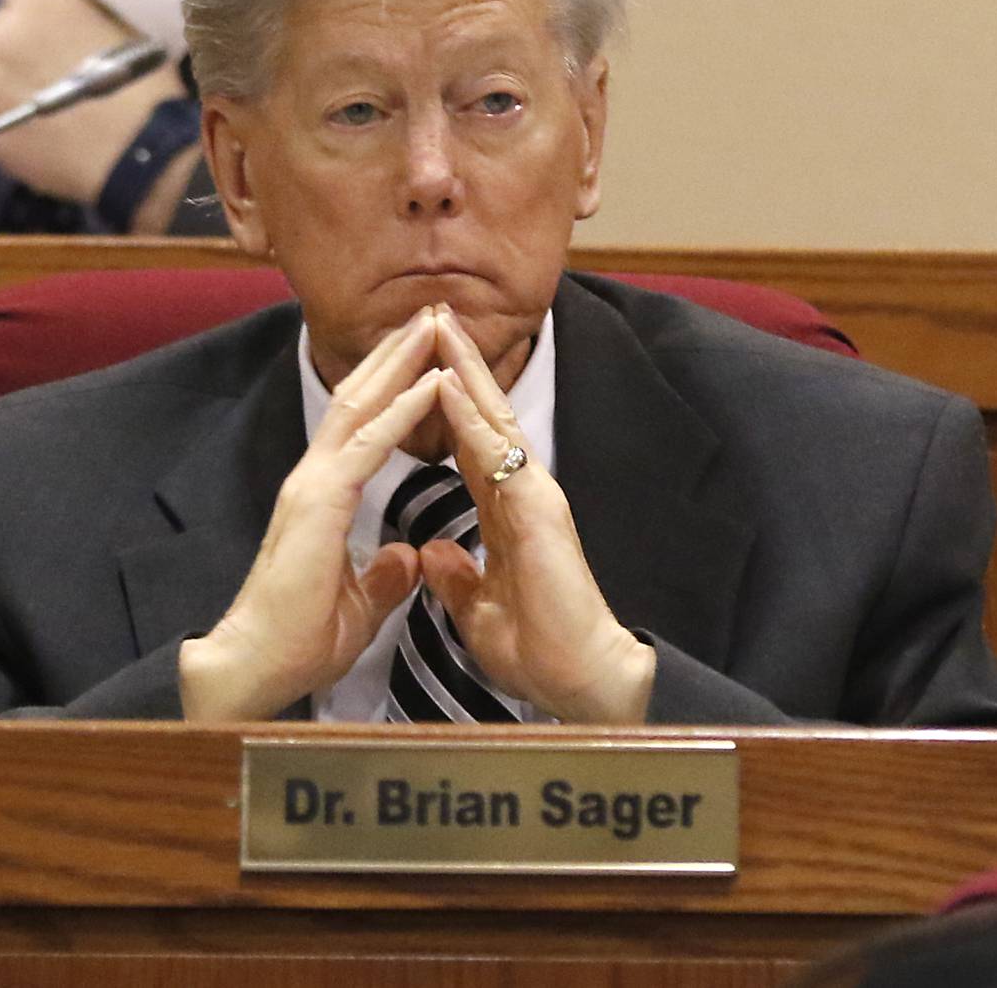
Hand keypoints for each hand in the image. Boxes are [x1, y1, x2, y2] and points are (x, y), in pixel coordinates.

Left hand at [0, 0, 193, 222]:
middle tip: (61, 73)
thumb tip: (69, 10)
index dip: (42, 7)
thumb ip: (84, 10)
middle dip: (26, 45)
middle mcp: (3, 30)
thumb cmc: (146, 87)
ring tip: (48, 112)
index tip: (61, 28)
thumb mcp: (125, 26)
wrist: (142, 154)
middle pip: (2, 27)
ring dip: (11, 82)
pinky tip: (14, 128)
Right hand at [180, 309, 442, 720]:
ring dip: (400, 362)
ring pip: (360, 405)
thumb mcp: (360, 604)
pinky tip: (434, 382)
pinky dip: (404, 410)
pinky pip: (368, 444)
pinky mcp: (319, 502)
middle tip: (431, 314)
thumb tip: (408, 557)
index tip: (425, 353)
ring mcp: (312, 485)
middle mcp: (313, 479)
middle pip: (359, 399)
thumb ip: (383, 575)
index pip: (362, 425)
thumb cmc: (298, 642)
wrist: (255, 669)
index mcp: (323, 496)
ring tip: (433, 323)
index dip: (393, 386)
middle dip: (396, 354)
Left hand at [421, 306, 656, 723]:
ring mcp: (533, 494)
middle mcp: (520, 491)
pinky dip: (468, 414)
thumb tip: (432, 554)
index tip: (417, 366)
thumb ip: (457, 577)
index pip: (466, 443)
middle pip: (481, 414)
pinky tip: (445, 381)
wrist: (579, 681)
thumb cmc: (537, 649)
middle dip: (455, 363)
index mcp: (503, 511)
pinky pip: (497, 451)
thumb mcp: (477, 609)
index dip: (442, 404)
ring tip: (437, 323)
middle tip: (429, 315)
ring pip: (492, 417)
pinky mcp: (540, 507)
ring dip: (463, 368)